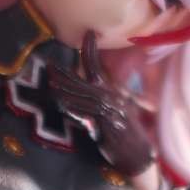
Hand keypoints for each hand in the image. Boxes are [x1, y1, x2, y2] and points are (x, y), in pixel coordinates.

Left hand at [47, 32, 153, 176]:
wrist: (140, 155)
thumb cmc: (129, 133)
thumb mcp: (120, 108)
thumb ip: (108, 95)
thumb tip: (94, 83)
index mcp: (114, 91)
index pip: (99, 66)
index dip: (92, 50)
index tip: (88, 33)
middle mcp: (113, 97)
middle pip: (86, 80)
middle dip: (66, 74)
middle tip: (48, 65)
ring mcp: (112, 111)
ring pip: (85, 96)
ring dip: (66, 90)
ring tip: (50, 84)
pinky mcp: (108, 126)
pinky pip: (88, 115)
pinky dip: (75, 110)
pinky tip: (63, 105)